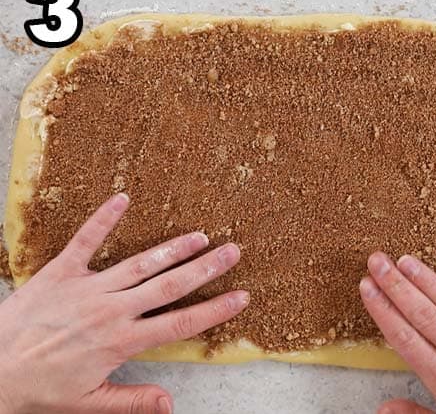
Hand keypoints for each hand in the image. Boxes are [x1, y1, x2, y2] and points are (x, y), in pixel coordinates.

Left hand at [0, 193, 248, 413]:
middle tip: (233, 251)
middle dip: (205, 268)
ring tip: (200, 234)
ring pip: (139, 264)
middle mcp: (110, 310)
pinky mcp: (60, 273)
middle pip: (169, 286)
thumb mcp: (89, 403)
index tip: (240, 296)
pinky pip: (85, 242)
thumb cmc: (38, 391)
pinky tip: (122, 199)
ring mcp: (86, 289)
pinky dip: (103, 220)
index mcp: (121, 342)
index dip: (213, 310)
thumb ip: (133, 402)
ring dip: (172, 248)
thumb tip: (170, 405)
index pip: (179, 324)